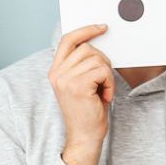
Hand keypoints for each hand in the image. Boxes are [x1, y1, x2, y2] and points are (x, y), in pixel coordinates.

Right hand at [50, 24, 114, 164]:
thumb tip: (98, 42)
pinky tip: (105, 96)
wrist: (85, 137)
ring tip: (103, 91)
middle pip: (87, 48)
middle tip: (104, 81)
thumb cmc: (87, 112)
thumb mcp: (81, 84)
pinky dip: (110, 83)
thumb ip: (82, 64)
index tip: (101, 28)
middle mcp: (57, 73)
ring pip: (97, 59)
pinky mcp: (78, 86)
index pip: (68, 40)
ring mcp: (66, 79)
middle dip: (103, 62)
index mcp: (55, 71)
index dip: (85, 30)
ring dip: (107, 75)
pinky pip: (103, 71)